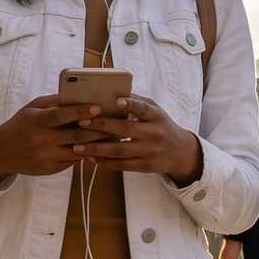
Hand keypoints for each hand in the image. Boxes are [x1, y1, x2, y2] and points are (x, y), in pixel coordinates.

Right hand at [0, 94, 114, 182]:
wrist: (0, 153)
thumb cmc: (21, 124)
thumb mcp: (32, 108)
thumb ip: (54, 102)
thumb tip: (79, 94)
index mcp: (37, 121)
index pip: (61, 115)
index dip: (80, 112)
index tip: (98, 108)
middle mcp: (42, 140)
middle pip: (75, 136)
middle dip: (98, 130)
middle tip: (117, 124)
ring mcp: (46, 157)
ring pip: (78, 151)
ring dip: (98, 144)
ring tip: (115, 137)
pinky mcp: (50, 169)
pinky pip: (73, 161)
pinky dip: (87, 154)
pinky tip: (101, 148)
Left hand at [72, 95, 203, 184]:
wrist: (181, 152)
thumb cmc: (162, 126)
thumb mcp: (156, 111)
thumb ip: (137, 102)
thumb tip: (113, 91)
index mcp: (156, 116)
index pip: (143, 109)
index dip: (130, 105)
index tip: (116, 101)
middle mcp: (154, 134)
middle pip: (125, 130)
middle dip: (101, 126)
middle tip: (81, 122)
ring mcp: (150, 151)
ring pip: (119, 151)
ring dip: (97, 149)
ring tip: (78, 147)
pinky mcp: (145, 166)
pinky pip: (122, 165)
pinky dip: (104, 162)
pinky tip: (90, 159)